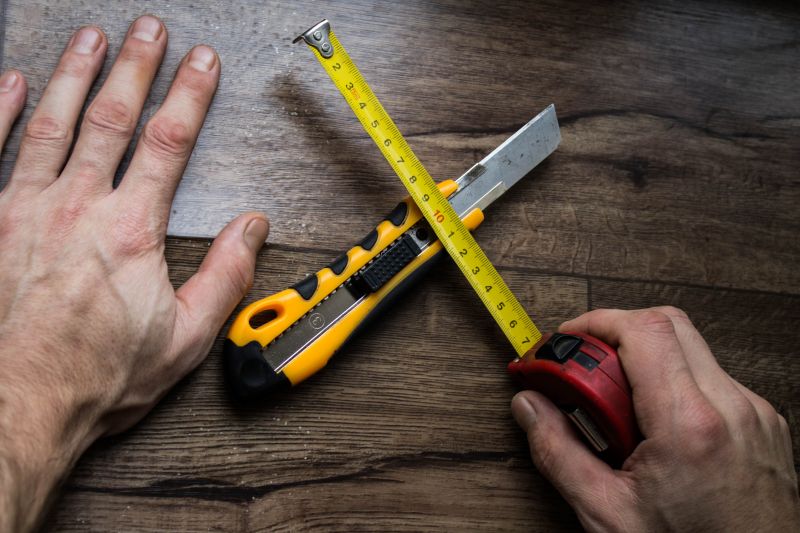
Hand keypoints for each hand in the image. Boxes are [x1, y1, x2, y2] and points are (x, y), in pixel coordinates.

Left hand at [0, 17, 267, 530]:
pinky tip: (18, 82)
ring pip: (55, 123)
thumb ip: (225, 276)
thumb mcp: (186, 337)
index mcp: (130, 230)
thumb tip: (252, 230)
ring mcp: (27, 208)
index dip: (189, 96)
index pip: (167, 144)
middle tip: (147, 29)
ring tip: (92, 38)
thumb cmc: (98, 372)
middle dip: (134, 67)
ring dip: (77, 74)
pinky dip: (5, 110)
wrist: (22, 400)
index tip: (200, 64)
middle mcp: (77, 207)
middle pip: (112, 118)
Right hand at [512, 307, 799, 531]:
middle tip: (585, 367)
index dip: (595, 322)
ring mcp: (754, 412)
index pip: (642, 331)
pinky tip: (654, 423)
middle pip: (668, 322)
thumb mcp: (607, 514)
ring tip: (618, 405)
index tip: (564, 343)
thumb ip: (557, 453)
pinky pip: (710, 375)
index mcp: (690, 427)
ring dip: (645, 357)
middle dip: (616, 331)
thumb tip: (528, 407)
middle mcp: (731, 408)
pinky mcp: (763, 421)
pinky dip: (673, 381)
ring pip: (690, 346)